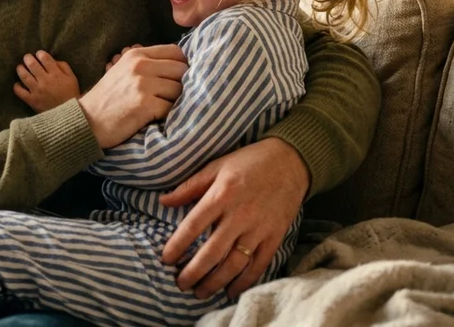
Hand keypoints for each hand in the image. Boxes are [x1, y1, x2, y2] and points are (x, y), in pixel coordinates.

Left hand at [14, 51, 79, 112]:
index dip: (40, 53)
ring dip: (20, 69)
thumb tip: (52, 60)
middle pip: (32, 64)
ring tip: (20, 67)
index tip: (38, 54)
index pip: (44, 58)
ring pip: (24, 75)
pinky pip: (19, 91)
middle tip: (27, 58)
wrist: (69, 115)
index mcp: (56, 74)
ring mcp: (37, 90)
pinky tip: (18, 83)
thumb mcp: (72, 78)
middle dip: (28, 58)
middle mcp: (45, 80)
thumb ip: (63, 66)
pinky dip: (17, 86)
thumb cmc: (71, 95)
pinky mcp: (32, 100)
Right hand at [78, 44, 186, 148]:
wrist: (87, 121)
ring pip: (179, 89)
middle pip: (182, 69)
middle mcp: (140, 65)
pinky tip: (154, 118)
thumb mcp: (123, 71)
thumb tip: (181, 65)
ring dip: (174, 101)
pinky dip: (166, 115)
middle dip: (181, 84)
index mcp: (136, 55)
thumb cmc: (108, 98)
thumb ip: (148, 64)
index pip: (176, 52)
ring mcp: (143, 84)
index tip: (177, 79)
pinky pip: (171, 108)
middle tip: (170, 97)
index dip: (181, 65)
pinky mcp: (145, 104)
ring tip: (160, 108)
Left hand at [159, 137, 308, 299]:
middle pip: (212, 252)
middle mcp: (239, 215)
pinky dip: (245, 281)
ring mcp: (259, 228)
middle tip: (181, 284)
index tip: (165, 260)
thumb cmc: (249, 162)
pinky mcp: (275, 236)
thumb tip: (162, 201)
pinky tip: (232, 291)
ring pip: (234, 263)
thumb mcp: (216, 166)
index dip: (177, 245)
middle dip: (194, 272)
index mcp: (221, 195)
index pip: (193, 225)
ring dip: (216, 281)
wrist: (290, 161)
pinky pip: (259, 264)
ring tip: (200, 292)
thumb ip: (189, 186)